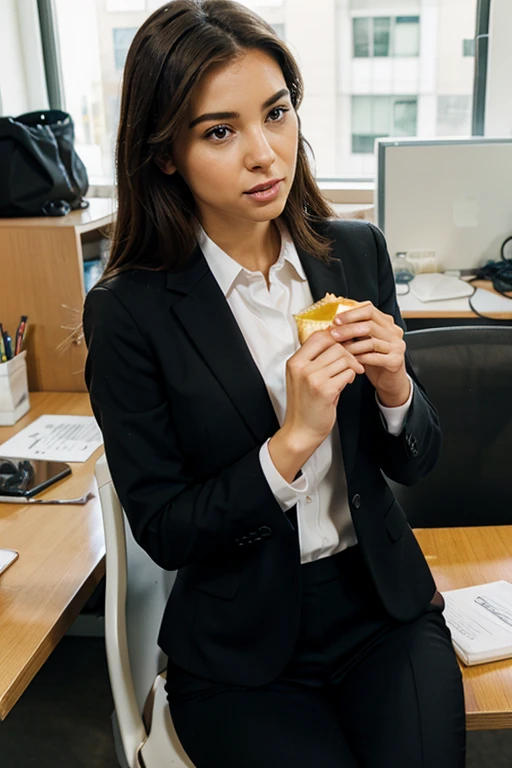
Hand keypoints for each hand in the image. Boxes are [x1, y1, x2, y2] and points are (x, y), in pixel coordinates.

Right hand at [282, 328, 364, 449]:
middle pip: (334, 345)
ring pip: (343, 358)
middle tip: (350, 363)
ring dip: (351, 366)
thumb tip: (337, 340)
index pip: (319, 336)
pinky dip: (351, 376)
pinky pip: (347, 373)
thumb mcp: (304, 377)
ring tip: (348, 375)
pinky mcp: (324, 390)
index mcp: (295, 362)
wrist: (301, 431)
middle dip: (347, 353)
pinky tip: (347, 383)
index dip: (335, 338)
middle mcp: (301, 368)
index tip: (344, 345)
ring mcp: (312, 378)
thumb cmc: (305, 405)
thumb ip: (317, 359)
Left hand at [329, 301, 409, 406]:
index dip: (351, 314)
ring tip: (339, 349)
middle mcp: (394, 332)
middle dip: (348, 329)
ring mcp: (397, 346)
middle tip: (334, 334)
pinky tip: (351, 360)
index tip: (336, 320)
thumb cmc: (375, 358)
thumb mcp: (364, 340)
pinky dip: (361, 358)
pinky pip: (375, 357)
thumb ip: (355, 330)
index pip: (369, 310)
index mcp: (387, 323)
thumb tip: (334, 323)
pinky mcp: (396, 361)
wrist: (390, 380)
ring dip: (352, 345)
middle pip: (370, 324)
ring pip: (372, 342)